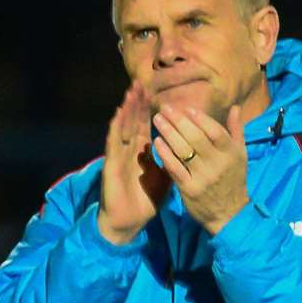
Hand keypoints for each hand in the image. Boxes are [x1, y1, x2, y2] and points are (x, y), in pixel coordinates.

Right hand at [97, 83, 169, 243]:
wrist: (129, 220)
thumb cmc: (145, 199)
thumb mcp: (166, 176)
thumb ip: (174, 159)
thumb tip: (190, 147)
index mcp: (142, 152)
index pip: (146, 126)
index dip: (150, 109)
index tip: (155, 92)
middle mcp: (129, 150)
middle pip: (133, 122)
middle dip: (137, 103)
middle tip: (141, 82)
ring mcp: (119, 156)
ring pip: (123, 128)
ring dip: (126, 110)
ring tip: (130, 92)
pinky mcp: (112, 165)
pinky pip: (114, 144)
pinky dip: (116, 128)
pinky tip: (118, 114)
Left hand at [152, 102, 249, 233]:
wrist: (230, 214)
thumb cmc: (234, 180)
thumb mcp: (240, 156)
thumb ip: (236, 131)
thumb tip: (234, 107)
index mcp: (231, 154)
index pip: (216, 132)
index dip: (201, 119)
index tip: (187, 109)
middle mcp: (218, 165)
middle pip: (196, 138)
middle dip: (178, 121)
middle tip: (165, 108)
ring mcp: (203, 177)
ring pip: (183, 150)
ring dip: (168, 133)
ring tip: (157, 120)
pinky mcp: (189, 189)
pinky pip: (174, 168)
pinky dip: (165, 154)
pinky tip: (157, 142)